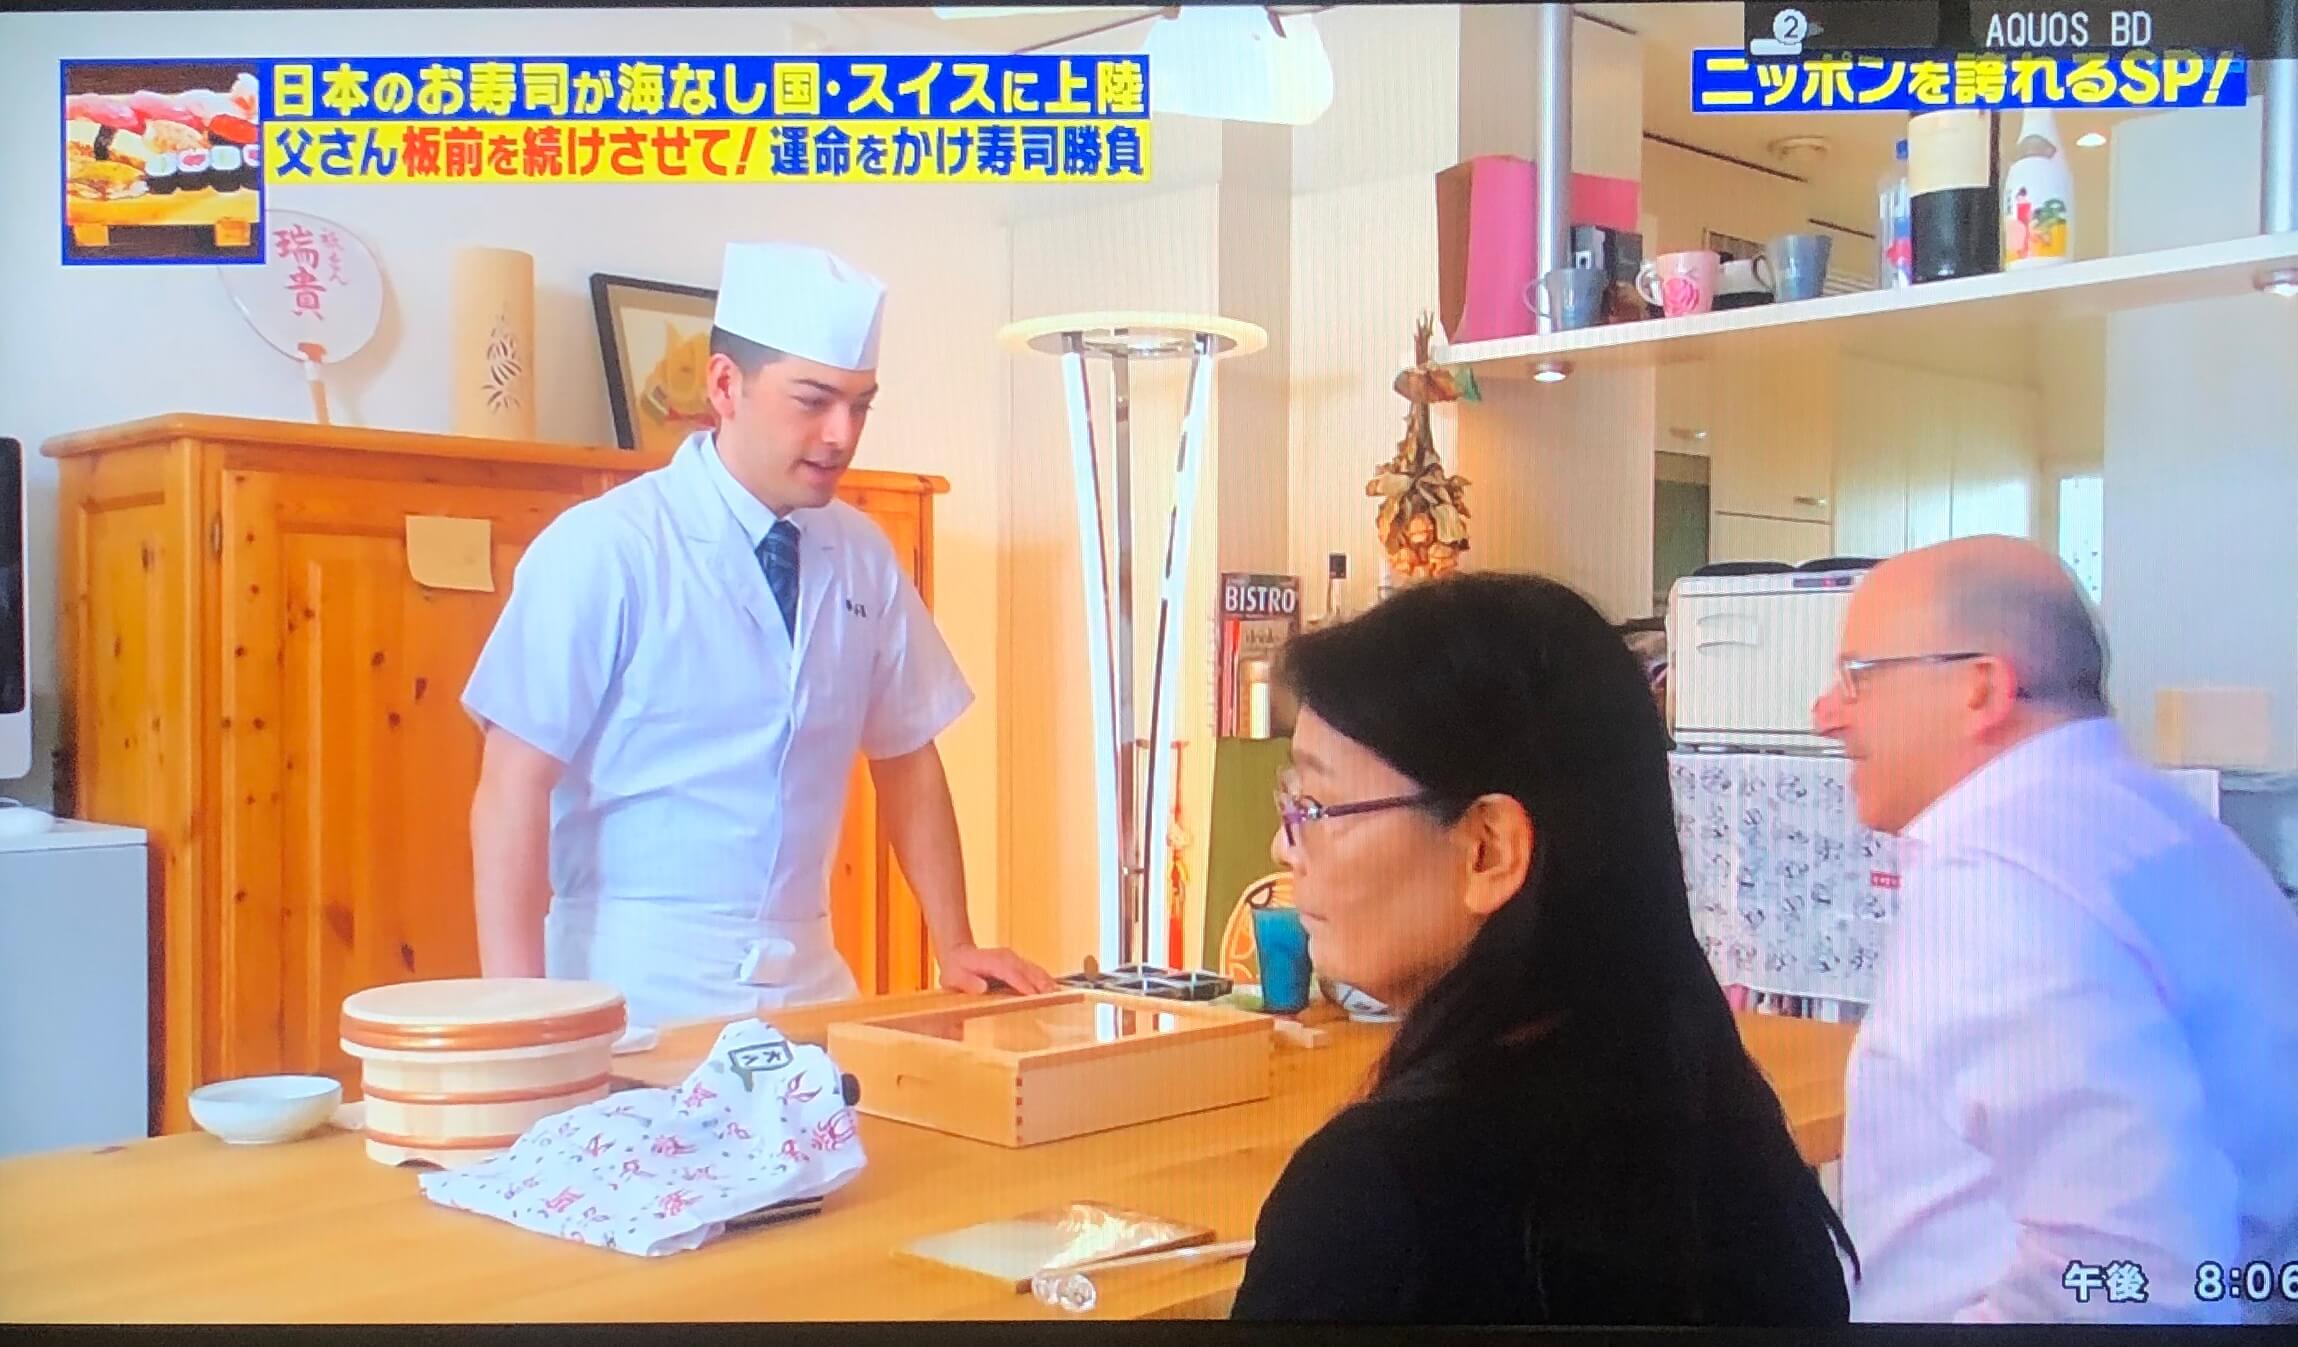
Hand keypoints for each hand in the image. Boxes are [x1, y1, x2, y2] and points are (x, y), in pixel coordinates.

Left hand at [937, 943, 1059, 995]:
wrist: (959, 954)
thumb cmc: (957, 971)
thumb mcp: (953, 978)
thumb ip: (967, 982)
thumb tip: (982, 987)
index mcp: (991, 961)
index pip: (1009, 971)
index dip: (1022, 983)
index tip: (1033, 995)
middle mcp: (1006, 957)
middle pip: (1027, 969)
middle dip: (1041, 983)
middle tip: (1054, 999)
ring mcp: (1014, 959)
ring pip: (1034, 969)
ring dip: (1047, 982)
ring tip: (1059, 996)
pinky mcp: (1019, 964)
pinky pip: (1035, 971)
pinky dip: (1045, 980)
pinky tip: (1053, 991)